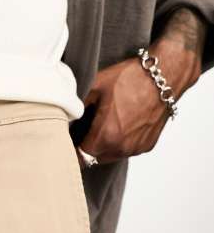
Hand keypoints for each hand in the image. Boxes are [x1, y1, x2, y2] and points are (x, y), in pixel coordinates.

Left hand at [77, 7, 205, 166]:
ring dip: (103, 147)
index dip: (71, 150)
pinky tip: (120, 125)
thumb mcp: (95, 86)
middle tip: (82, 132)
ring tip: (102, 126)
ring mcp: (135, 149)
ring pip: (109, 156)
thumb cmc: (131, 77)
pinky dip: (119, 143)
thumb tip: (64, 117)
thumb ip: (76, 106)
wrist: (167, 73)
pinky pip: (125, 151)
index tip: (68, 141)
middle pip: (93, 159)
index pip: (79, 157)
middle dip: (86, 148)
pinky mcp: (146, 146)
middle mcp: (121, 148)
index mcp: (105, 136)